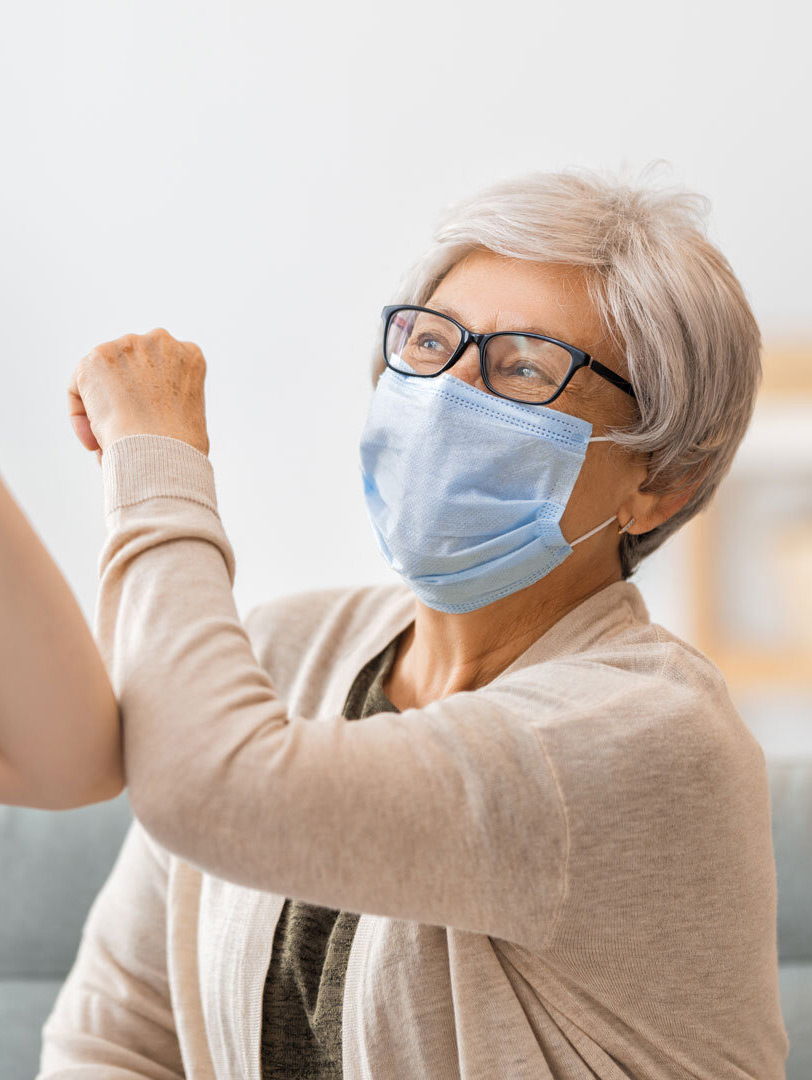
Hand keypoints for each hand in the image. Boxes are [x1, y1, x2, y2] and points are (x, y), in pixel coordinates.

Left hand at [67, 328, 209, 463]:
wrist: (160, 450)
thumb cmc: (181, 448)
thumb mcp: (191, 413)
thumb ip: (170, 399)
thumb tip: (145, 413)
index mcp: (189, 355)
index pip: (162, 368)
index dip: (149, 397)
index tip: (143, 423)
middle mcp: (160, 342)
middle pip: (130, 367)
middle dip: (123, 395)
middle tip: (121, 430)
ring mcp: (127, 347)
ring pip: (103, 376)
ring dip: (102, 405)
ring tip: (107, 440)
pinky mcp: (96, 359)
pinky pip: (79, 388)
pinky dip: (81, 415)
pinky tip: (94, 441)